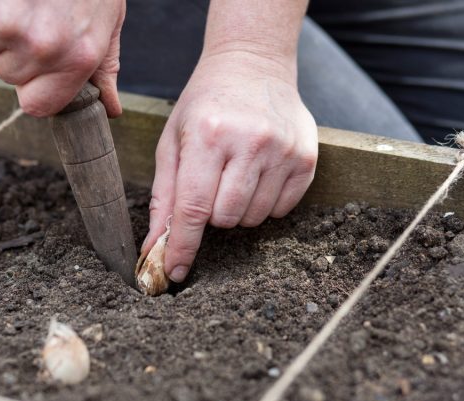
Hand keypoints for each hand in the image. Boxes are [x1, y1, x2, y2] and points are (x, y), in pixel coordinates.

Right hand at [0, 0, 125, 116]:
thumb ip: (105, 69)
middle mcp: (42, 47)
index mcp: (78, 57)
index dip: (33, 87)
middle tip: (36, 12)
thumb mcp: (109, 22)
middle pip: (7, 74)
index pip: (36, 106)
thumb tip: (112, 109)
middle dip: (17, 49)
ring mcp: (5, 24)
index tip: (39, 66)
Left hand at [143, 51, 317, 282]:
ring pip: (254, 218)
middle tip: (212, 185)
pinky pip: (282, 210)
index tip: (176, 273)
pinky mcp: (307, 158)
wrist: (253, 64)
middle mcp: (251, 142)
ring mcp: (284, 150)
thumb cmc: (205, 104)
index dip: (183, 247)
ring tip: (235, 174)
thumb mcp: (173, 140)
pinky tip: (258, 174)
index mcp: (209, 135)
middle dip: (211, 215)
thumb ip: (165, 194)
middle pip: (226, 218)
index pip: (194, 208)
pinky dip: (264, 203)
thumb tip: (156, 246)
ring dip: (238, 209)